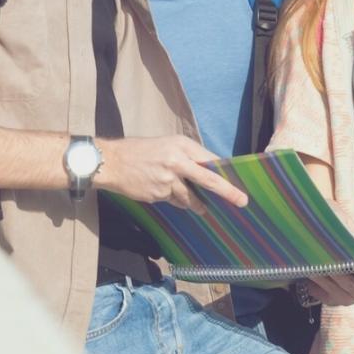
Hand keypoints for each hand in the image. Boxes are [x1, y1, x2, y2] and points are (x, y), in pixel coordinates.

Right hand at [95, 136, 247, 211]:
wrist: (111, 162)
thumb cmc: (139, 151)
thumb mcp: (166, 145)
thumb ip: (186, 157)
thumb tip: (208, 171)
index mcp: (181, 145)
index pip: (210, 160)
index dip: (224, 173)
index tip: (238, 182)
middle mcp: (177, 161)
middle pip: (208, 179)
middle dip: (227, 191)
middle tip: (242, 201)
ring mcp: (167, 180)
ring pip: (189, 196)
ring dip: (196, 204)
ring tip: (201, 208)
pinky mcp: (158, 194)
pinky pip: (173, 201)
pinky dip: (173, 199)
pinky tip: (161, 191)